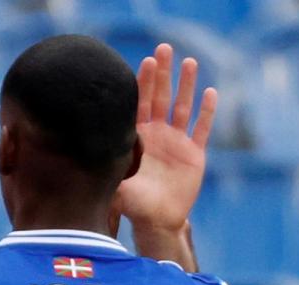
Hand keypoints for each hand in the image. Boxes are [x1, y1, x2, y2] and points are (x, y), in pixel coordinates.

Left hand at [115, 43, 217, 231]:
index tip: (145, 62)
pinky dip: (207, 112)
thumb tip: (89, 159)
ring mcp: (177, 142)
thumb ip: (108, 170)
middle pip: (160, 97)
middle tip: (164, 49)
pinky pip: (202, 129)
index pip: (139, 104)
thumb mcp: (117, 185)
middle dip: (163, 74)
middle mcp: (157, 135)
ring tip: (189, 62)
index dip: (142, 84)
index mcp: (137, 138)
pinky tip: (210, 92)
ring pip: (182, 107)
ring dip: (186, 85)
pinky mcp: (195, 153)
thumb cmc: (132, 204)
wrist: (157, 220)